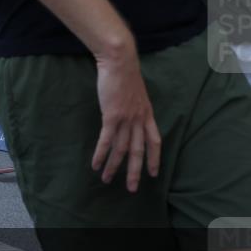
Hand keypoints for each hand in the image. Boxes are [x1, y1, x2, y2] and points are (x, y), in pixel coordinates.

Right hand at [91, 46, 161, 192]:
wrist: (120, 61)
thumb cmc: (125, 72)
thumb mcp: (135, 91)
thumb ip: (133, 104)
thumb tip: (127, 110)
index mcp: (147, 114)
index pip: (155, 141)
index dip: (154, 158)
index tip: (153, 173)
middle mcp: (139, 120)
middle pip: (138, 151)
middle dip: (134, 172)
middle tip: (131, 188)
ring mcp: (126, 119)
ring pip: (121, 149)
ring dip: (113, 167)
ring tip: (105, 179)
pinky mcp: (112, 117)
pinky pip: (106, 141)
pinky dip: (101, 154)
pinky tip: (95, 164)